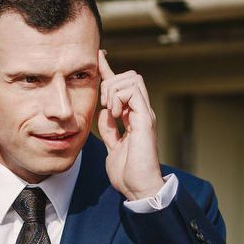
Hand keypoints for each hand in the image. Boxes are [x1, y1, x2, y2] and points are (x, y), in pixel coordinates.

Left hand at [97, 51, 163, 200]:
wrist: (138, 187)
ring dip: (114, 91)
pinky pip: (133, 92)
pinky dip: (119, 98)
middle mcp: (141, 112)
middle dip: (110, 83)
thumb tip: (103, 113)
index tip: (98, 56)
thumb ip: (109, 129)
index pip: (121, 87)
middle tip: (104, 106)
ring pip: (132, 78)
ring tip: (111, 112)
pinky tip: (115, 114)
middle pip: (129, 75)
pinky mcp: (146, 119)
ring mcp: (145, 114)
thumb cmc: (127, 172)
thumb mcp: (111, 146)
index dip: (108, 70)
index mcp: (133, 117)